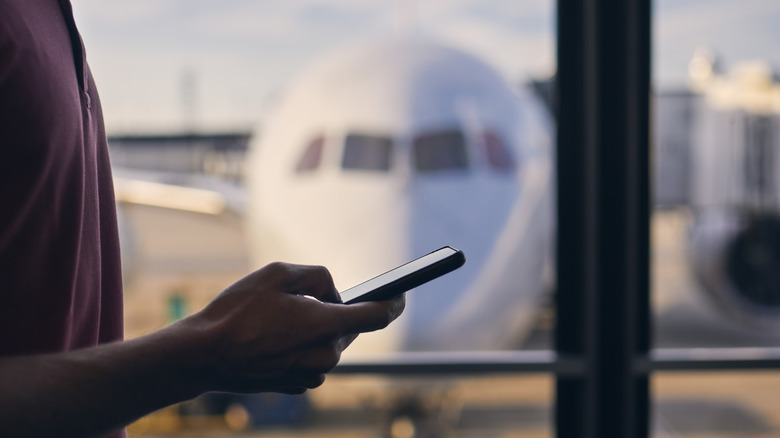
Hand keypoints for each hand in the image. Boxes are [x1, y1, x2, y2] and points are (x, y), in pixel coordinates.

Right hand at [189, 262, 404, 394]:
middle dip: (333, 309)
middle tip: (301, 299)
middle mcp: (326, 355)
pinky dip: (302, 344)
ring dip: (316, 327)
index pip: (378, 315)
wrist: (203, 357)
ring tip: (279, 319)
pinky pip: (313, 357)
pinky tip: (274, 337)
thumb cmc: (236, 312)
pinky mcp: (298, 385)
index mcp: (326, 326)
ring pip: (329, 342)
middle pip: (348, 326)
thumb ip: (317, 275)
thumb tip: (332, 293)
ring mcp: (313, 374)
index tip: (400, 294)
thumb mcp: (277, 273)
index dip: (393, 302)